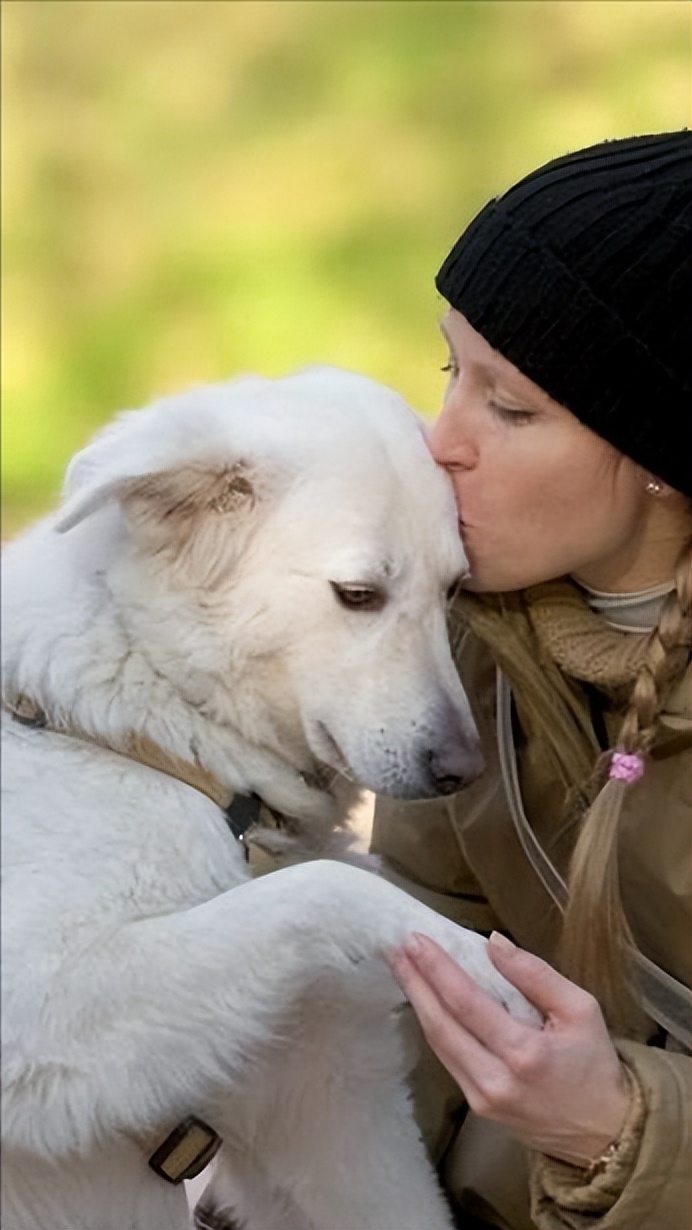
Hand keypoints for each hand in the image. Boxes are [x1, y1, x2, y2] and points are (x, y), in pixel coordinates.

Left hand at [388, 930, 630, 1166]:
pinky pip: (448, 1059)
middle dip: (415, 982)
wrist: (605, 1134)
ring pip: (438, 1043)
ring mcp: (483, 1098)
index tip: (416, 939)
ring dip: (417, 1002)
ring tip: (403, 967)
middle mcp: (496, 1079)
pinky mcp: (478, 1108)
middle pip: (440, 1024)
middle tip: (396, 947)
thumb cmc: (595, 1064)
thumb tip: (493, 943)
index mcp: (525, 1053)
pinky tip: (425, 1001)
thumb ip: (536, 975)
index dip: (436, 969)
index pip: (466, 1002)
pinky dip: (434, 1026)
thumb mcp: (581, 1010)